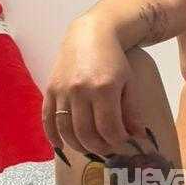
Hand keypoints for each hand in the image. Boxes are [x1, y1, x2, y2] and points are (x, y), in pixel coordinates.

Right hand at [43, 16, 145, 156]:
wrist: (90, 34)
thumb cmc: (114, 60)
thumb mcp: (128, 83)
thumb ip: (132, 111)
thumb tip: (138, 136)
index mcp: (104, 89)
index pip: (109, 128)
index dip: (117, 141)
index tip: (123, 142)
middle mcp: (80, 90)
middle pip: (86, 133)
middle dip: (99, 147)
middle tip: (107, 149)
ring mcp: (63, 90)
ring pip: (66, 130)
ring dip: (78, 145)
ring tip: (90, 148)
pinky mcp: (50, 89)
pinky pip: (47, 118)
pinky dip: (53, 136)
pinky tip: (60, 146)